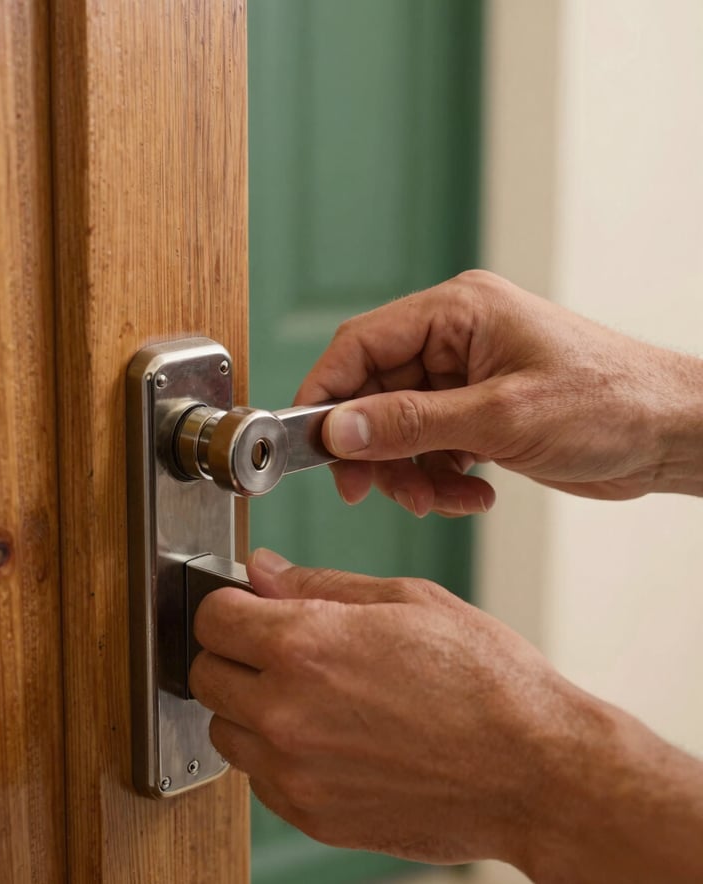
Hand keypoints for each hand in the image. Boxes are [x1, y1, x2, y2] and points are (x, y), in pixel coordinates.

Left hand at [189, 548, 585, 866]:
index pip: (212, 618)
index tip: (246, 607)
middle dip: (233, 652)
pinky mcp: (312, 816)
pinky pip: (260, 778)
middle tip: (277, 645)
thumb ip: (319, 585)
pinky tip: (328, 735)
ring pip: (226, 730)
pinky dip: (277, 754)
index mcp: (307, 646)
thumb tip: (263, 571)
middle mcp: (286, 713)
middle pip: (206, 676)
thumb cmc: (484, 679)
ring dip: (250, 706)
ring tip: (310, 693)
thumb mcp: (406, 600)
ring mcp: (295, 773)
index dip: (228, 604)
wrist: (533, 770)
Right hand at [295, 270, 702, 514]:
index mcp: (457, 312)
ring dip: (411, 472)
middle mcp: (455, 340)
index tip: (308, 442)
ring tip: (443, 498)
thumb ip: (412, 423)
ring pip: (400, 429)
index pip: (361, 344)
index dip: (326, 393)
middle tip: (370, 490)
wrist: (671, 434)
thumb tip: (341, 429)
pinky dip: (441, 478)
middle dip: (375, 448)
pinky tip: (475, 494)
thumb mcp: (502, 417)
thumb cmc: (610, 402)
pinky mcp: (479, 413)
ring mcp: (467, 378)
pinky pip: (431, 447)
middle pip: (376, 393)